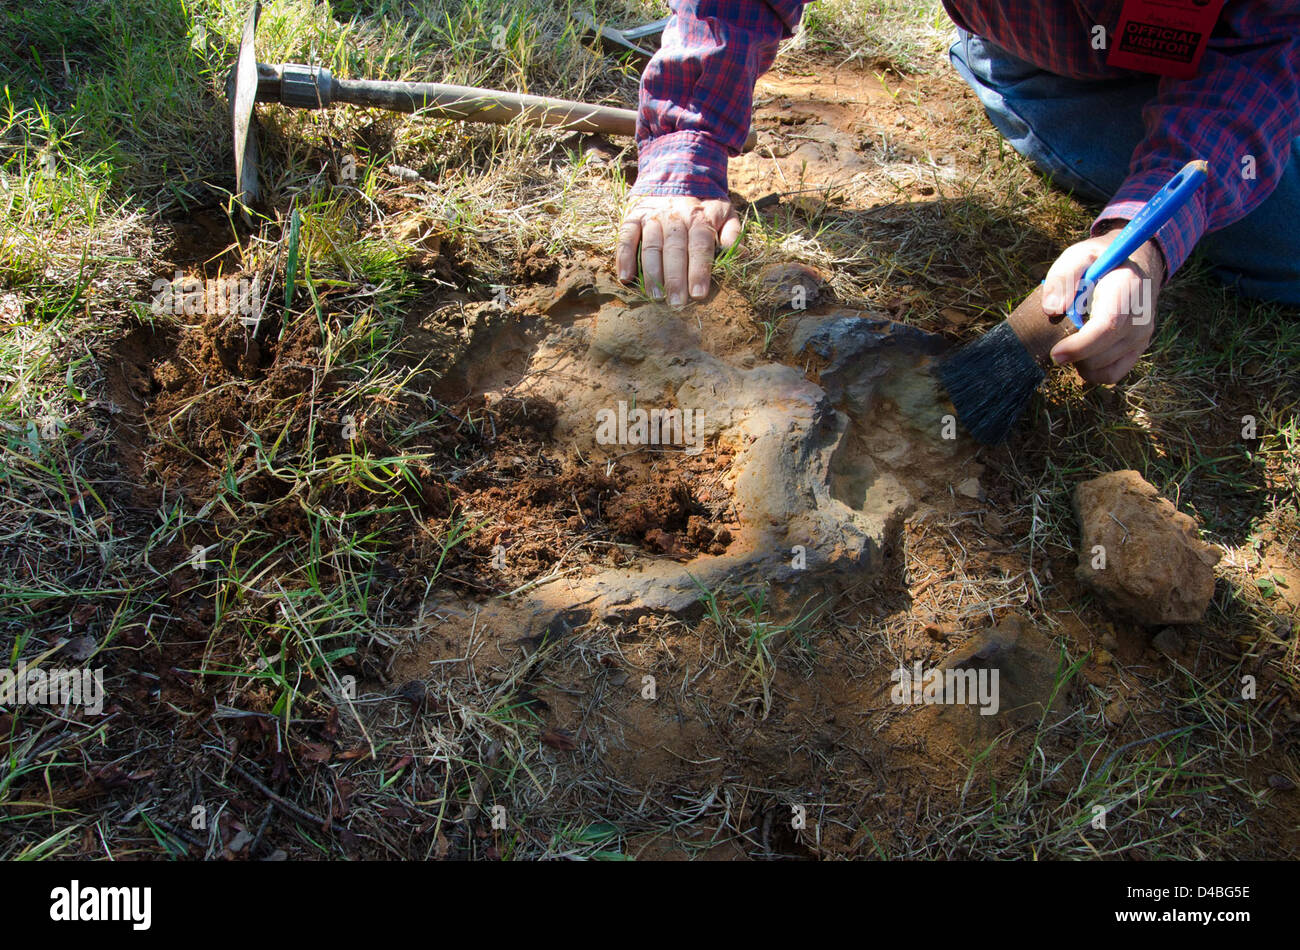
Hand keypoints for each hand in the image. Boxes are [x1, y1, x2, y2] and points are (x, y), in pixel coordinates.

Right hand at [616, 195, 740, 304]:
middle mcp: (675, 216)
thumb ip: (733, 234)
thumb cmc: (702, 205)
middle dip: (675, 278)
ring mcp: (652, 216)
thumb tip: (742, 254)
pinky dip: (624, 257)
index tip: (699, 294)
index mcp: (699, 216)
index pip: (700, 245)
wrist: (674, 174)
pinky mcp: (633, 217)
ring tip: (656, 297)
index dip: (699, 270)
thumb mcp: (724, 213)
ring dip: (652, 273)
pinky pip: (626, 237)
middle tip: (676, 303)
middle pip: (675, 249)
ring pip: (651, 246)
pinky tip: (626, 278)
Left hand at [1045, 229, 1165, 384]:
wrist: (1134, 267)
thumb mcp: (1078, 256)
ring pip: (1102, 368)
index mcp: (1127, 290)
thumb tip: (1053, 310)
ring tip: (1072, 338)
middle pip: (1102, 354)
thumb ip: (1063, 277)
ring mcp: (1141, 337)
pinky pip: (1111, 375)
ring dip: (1079, 361)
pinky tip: (1081, 353)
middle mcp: (1140, 318)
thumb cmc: (1099, 262)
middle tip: (1057, 336)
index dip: (1080, 345)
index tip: (1055, 353)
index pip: (1108, 326)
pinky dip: (1091, 371)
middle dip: (1072, 354)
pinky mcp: (1138, 350)